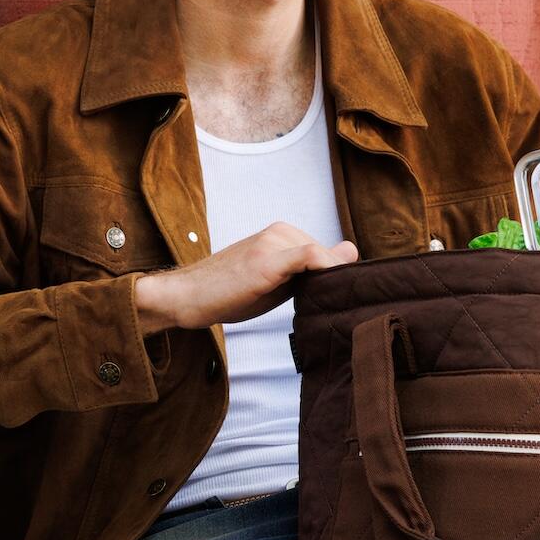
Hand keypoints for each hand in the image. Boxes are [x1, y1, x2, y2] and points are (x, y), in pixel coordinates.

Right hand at [134, 223, 358, 333]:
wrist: (187, 296)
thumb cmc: (229, 292)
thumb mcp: (276, 280)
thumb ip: (311, 267)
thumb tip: (352, 250)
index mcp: (281, 234)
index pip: (326, 253)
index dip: (337, 277)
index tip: (339, 299)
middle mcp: (279, 232)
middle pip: (328, 255)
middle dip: (336, 280)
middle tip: (334, 308)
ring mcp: (271, 243)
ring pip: (323, 256)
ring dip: (332, 279)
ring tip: (328, 306)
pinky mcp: (265, 261)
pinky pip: (309, 256)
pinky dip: (328, 269)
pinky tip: (330, 288)